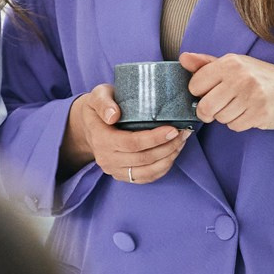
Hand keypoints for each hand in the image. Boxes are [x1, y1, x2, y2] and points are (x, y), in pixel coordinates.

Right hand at [67, 85, 189, 185]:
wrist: (88, 126)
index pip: (132, 143)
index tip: (173, 129)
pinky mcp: (122, 176)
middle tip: (184, 132)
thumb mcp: (97, 95)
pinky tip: (173, 154)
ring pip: (148, 171)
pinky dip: (163, 168)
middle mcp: (106, 159)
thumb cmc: (98, 107)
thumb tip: (113, 115)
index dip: (155, 138)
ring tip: (181, 142)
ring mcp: (114, 170)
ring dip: (169, 158)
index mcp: (101, 139)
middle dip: (168, 147)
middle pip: (143, 159)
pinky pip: (146, 178)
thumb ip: (104, 102)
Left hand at [180, 52, 273, 142]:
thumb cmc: (257, 77)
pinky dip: (239, 123)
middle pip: (205, 106)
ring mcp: (251, 95)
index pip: (195, 84)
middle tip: (221, 105)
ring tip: (240, 106)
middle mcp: (240, 77)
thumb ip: (205, 64)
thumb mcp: (233, 65)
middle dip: (209, 111)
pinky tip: (249, 112)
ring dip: (227, 116)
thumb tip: (183, 58)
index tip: (211, 91)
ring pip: (220, 118)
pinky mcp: (260, 112)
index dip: (200, 92)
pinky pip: (235, 126)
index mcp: (230, 62)